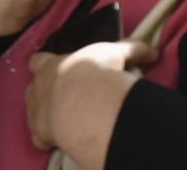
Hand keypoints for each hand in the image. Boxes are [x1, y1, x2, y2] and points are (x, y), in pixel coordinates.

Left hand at [25, 41, 157, 164]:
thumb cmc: (96, 73)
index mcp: (51, 65)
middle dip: (45, 91)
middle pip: (33, 88)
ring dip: (46, 114)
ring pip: (33, 112)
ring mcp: (36, 113)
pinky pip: (40, 137)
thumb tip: (153, 51)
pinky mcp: (40, 135)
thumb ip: (133, 49)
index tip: (56, 67)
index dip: (45, 64)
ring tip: (68, 117)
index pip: (38, 61)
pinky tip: (65, 137)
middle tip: (68, 94)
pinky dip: (50, 138)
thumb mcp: (117, 53)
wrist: (87, 106)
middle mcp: (38, 88)